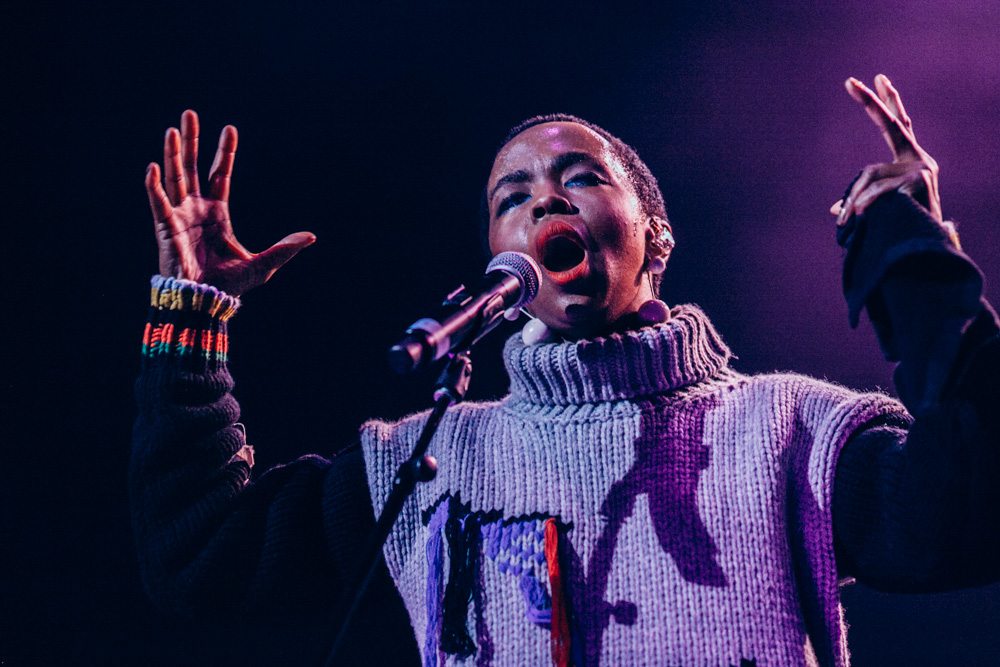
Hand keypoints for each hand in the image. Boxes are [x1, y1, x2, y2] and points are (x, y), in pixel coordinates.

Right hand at [145, 110, 314, 295]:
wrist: (206, 301)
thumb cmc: (230, 285)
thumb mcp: (264, 264)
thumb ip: (285, 248)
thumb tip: (311, 236)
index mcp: (218, 214)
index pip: (220, 175)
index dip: (224, 152)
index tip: (229, 128)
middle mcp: (197, 210)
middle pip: (192, 167)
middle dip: (190, 141)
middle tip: (189, 114)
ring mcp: (180, 217)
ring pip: (175, 178)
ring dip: (173, 154)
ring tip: (172, 129)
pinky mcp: (166, 229)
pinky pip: (159, 203)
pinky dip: (155, 186)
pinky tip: (155, 166)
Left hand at [832, 75, 942, 226]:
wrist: (929, 245)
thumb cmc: (906, 224)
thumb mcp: (881, 208)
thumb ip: (862, 200)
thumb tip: (834, 208)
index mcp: (910, 159)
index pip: (897, 124)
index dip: (887, 102)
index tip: (877, 78)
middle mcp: (918, 158)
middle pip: (893, 124)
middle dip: (871, 103)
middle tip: (852, 81)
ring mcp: (921, 169)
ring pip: (871, 172)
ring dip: (855, 196)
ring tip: (847, 219)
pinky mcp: (919, 182)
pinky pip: (879, 190)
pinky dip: (864, 202)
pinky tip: (856, 215)